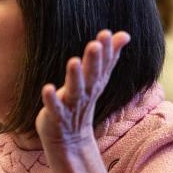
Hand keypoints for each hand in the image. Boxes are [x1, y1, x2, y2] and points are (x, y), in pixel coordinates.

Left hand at [36, 30, 130, 151]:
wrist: (70, 139)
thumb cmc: (81, 102)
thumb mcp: (97, 79)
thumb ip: (110, 56)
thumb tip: (124, 34)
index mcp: (95, 82)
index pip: (103, 65)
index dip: (106, 50)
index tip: (106, 33)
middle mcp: (86, 93)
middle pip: (91, 76)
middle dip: (94, 60)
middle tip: (95, 44)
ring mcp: (71, 105)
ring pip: (75, 90)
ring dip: (75, 76)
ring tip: (74, 61)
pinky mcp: (56, 116)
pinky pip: (54, 107)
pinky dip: (52, 99)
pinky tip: (47, 88)